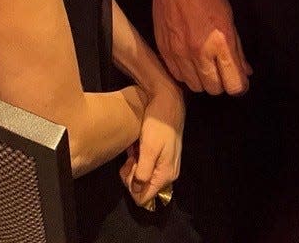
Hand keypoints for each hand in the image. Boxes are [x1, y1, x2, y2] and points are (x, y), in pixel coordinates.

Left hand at [119, 80, 183, 206]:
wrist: (168, 102)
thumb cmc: (158, 124)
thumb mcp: (149, 148)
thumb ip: (143, 172)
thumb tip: (136, 189)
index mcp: (166, 174)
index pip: (144, 197)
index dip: (131, 185)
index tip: (130, 166)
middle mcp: (169, 174)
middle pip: (143, 188)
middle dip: (132, 175)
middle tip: (131, 156)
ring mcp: (167, 165)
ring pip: (144, 177)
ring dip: (135, 165)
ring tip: (135, 149)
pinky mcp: (164, 156)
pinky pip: (148, 166)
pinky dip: (140, 159)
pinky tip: (138, 146)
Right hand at [151, 0, 251, 94]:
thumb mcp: (228, 16)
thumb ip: (237, 48)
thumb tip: (245, 71)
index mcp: (220, 41)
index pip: (234, 85)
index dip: (239, 84)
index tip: (238, 77)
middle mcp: (198, 51)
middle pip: (214, 89)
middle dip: (221, 82)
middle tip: (221, 68)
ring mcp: (178, 52)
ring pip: (195, 87)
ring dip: (203, 79)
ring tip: (204, 63)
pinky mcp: (163, 50)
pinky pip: (177, 76)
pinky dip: (186, 73)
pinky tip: (190, 60)